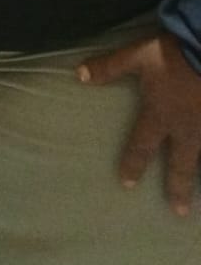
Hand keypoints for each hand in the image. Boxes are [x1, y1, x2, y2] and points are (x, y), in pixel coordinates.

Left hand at [78, 31, 200, 215]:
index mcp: (160, 114)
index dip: (133, 164)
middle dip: (178, 187)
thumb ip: (109, 67)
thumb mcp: (137, 56)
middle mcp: (186, 126)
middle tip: (178, 211)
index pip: (142, 145)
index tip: (127, 184)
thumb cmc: (174, 53)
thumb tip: (78, 75)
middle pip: (181, 163)